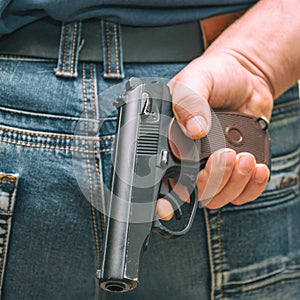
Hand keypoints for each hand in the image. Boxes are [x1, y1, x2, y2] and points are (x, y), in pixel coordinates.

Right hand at [156, 50, 272, 218]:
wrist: (246, 77)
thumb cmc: (215, 75)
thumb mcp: (195, 79)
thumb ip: (188, 101)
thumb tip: (192, 129)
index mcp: (170, 141)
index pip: (160, 178)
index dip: (161, 198)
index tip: (166, 207)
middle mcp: (189, 159)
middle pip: (193, 193)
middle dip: (211, 180)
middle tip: (225, 155)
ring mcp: (213, 166)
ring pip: (217, 197)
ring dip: (233, 183)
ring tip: (243, 157)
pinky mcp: (237, 169)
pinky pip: (241, 193)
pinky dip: (251, 188)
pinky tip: (256, 167)